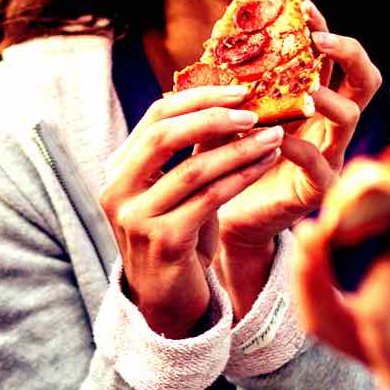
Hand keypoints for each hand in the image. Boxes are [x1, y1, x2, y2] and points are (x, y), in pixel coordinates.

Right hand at [99, 85, 282, 336]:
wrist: (167, 300)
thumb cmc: (178, 239)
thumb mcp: (178, 192)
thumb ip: (191, 153)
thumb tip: (227, 103)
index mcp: (117, 172)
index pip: (154, 118)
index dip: (198, 97)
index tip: (239, 89)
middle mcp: (117, 192)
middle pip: (165, 135)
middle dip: (214, 116)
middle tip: (255, 109)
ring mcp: (136, 218)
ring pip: (193, 168)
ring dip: (239, 148)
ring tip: (272, 136)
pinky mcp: (163, 242)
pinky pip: (210, 199)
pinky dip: (241, 177)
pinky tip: (264, 164)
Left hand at [216, 5, 381, 312]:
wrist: (221, 214)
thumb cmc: (226, 158)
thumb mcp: (225, 113)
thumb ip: (231, 80)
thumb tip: (221, 30)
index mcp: (311, 96)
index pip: (329, 54)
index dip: (322, 26)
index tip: (302, 5)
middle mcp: (328, 122)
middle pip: (364, 78)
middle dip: (348, 52)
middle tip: (319, 40)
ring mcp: (330, 154)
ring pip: (351, 117)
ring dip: (328, 99)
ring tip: (304, 93)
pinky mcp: (318, 188)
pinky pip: (321, 164)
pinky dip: (300, 149)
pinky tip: (277, 142)